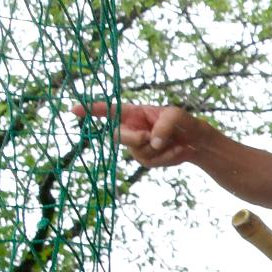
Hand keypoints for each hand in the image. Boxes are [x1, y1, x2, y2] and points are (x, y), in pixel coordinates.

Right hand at [73, 102, 202, 169]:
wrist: (196, 142)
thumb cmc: (184, 123)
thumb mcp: (177, 116)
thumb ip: (164, 125)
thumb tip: (151, 142)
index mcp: (134, 113)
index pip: (109, 111)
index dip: (91, 110)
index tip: (74, 109)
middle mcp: (131, 129)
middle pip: (117, 136)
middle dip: (134, 138)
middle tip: (150, 137)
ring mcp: (136, 146)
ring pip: (136, 151)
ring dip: (158, 149)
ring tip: (174, 142)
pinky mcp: (144, 159)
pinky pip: (149, 161)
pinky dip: (166, 157)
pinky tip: (177, 150)